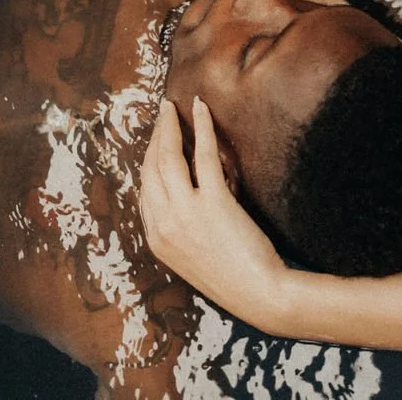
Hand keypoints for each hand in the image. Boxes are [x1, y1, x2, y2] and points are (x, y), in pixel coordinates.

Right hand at [139, 97, 288, 327]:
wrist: (258, 293)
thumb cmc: (231, 275)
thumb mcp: (190, 253)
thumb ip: (178, 224)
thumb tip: (180, 191)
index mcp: (155, 238)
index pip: (144, 188)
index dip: (148, 158)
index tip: (155, 139)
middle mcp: (163, 224)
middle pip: (150, 168)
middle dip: (154, 136)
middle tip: (162, 114)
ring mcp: (185, 213)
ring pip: (168, 158)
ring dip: (169, 127)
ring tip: (173, 108)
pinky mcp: (213, 202)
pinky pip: (203, 155)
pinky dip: (201, 127)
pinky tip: (201, 109)